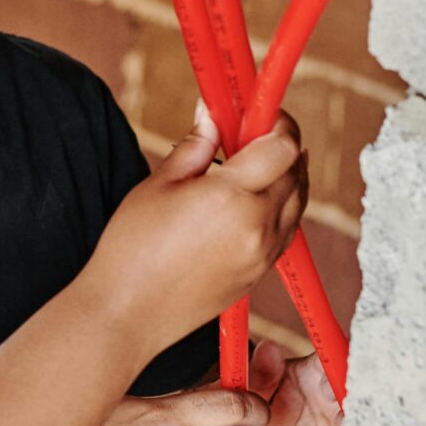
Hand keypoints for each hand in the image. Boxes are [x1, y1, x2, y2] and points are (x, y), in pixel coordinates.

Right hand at [83, 104, 309, 349]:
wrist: (127, 313)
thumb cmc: (132, 249)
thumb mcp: (158, 185)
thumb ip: (195, 147)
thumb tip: (213, 114)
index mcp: (232, 196)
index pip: (283, 145)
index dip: (275, 121)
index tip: (258, 112)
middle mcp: (257, 225)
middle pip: (296, 170)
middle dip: (281, 145)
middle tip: (250, 133)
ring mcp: (263, 253)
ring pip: (298, 201)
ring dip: (286, 176)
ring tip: (252, 166)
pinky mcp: (260, 273)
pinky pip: (287, 230)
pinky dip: (281, 208)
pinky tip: (251, 201)